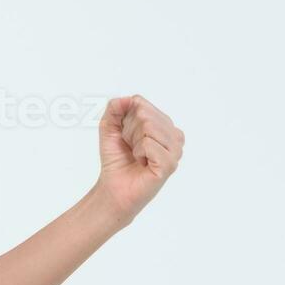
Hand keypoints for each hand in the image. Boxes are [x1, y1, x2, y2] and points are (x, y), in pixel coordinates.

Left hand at [94, 94, 184, 225]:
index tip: (126, 136)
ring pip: (149, 128)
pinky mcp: (169, 164)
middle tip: (131, 148)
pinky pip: (149, 144)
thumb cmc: (116, 158)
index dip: (125, 119)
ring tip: (137, 155)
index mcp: (164, 125)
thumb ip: (115, 108)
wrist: (113, 186)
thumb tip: (128, 98)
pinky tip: (141, 163)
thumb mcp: (109, 128)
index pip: (141, 104)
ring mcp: (175, 151)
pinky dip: (138, 152)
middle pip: (145, 115)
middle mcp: (174, 137)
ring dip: (134, 142)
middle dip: (129, 131)